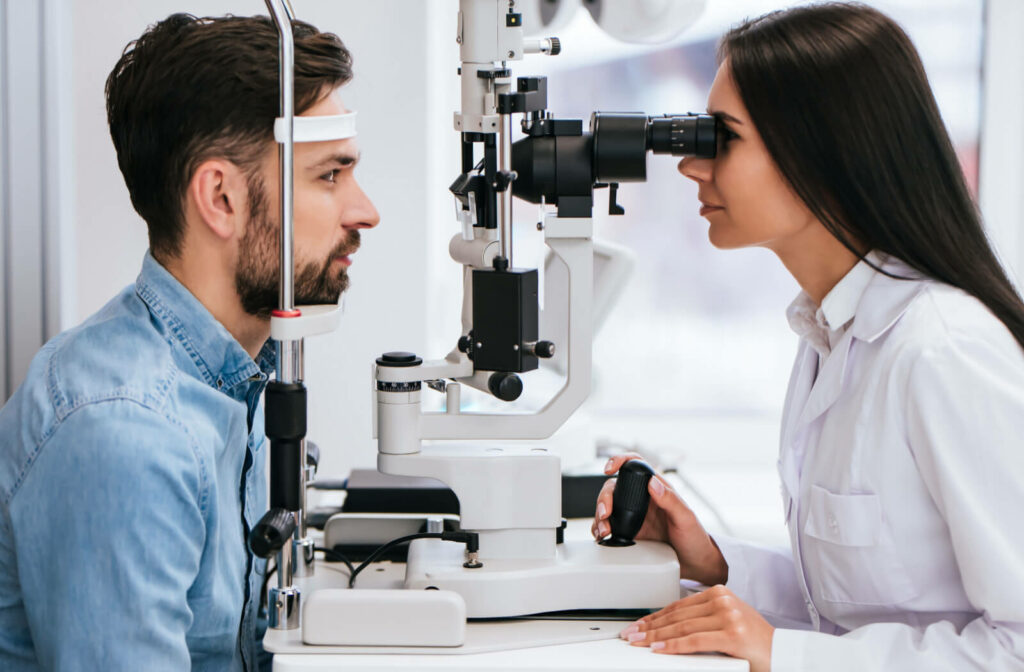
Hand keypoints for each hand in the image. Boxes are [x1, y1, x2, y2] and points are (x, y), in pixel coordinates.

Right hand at [592, 454, 727, 585]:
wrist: (694, 564)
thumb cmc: (694, 538)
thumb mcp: (686, 518)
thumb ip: (670, 500)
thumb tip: (652, 483)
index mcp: (657, 489)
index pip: (636, 465)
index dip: (621, 461)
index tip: (610, 468)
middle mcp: (642, 499)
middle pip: (614, 487)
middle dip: (604, 498)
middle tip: (605, 513)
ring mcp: (633, 516)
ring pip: (607, 506)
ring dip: (599, 516)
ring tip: (604, 530)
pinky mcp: (628, 532)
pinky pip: (608, 526)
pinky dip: (600, 529)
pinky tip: (603, 537)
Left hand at [620, 585, 773, 671]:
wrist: (783, 654)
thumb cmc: (754, 643)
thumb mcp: (725, 622)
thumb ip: (702, 619)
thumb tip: (667, 626)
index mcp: (719, 593)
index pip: (678, 605)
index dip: (655, 616)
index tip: (638, 624)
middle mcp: (722, 600)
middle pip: (676, 615)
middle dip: (649, 627)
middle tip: (630, 635)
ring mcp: (728, 615)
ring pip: (682, 627)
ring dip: (655, 637)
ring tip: (638, 643)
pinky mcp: (732, 634)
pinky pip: (694, 641)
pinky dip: (673, 646)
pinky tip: (658, 649)